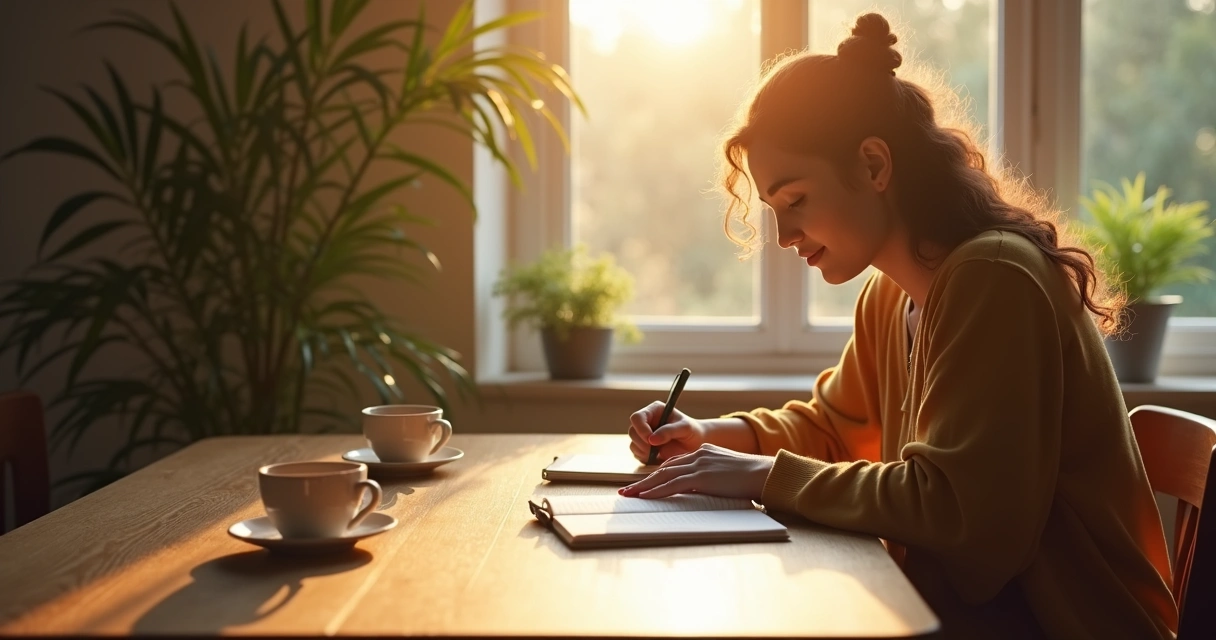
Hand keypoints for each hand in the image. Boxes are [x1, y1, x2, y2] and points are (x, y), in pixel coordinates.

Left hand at [618, 443, 774, 499]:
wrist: (764, 473)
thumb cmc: (752, 478)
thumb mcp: (728, 473)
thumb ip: (713, 476)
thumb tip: (706, 488)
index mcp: (704, 452)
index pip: (675, 463)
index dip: (658, 474)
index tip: (646, 484)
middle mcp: (698, 455)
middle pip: (664, 468)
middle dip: (644, 481)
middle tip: (627, 491)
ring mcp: (699, 464)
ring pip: (664, 476)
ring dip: (644, 487)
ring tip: (628, 496)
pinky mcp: (701, 476)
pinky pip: (673, 484)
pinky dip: (657, 492)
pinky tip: (645, 497)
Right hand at [628, 401, 708, 463]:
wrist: (696, 443)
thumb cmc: (692, 431)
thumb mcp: (684, 428)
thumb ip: (669, 431)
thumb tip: (651, 439)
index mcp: (654, 411)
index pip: (637, 417)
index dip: (641, 429)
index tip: (651, 440)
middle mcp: (647, 421)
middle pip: (632, 431)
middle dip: (642, 443)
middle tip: (656, 450)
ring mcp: (644, 435)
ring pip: (633, 443)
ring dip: (643, 451)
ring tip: (659, 453)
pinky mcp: (645, 448)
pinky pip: (637, 453)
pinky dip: (644, 457)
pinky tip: (657, 457)